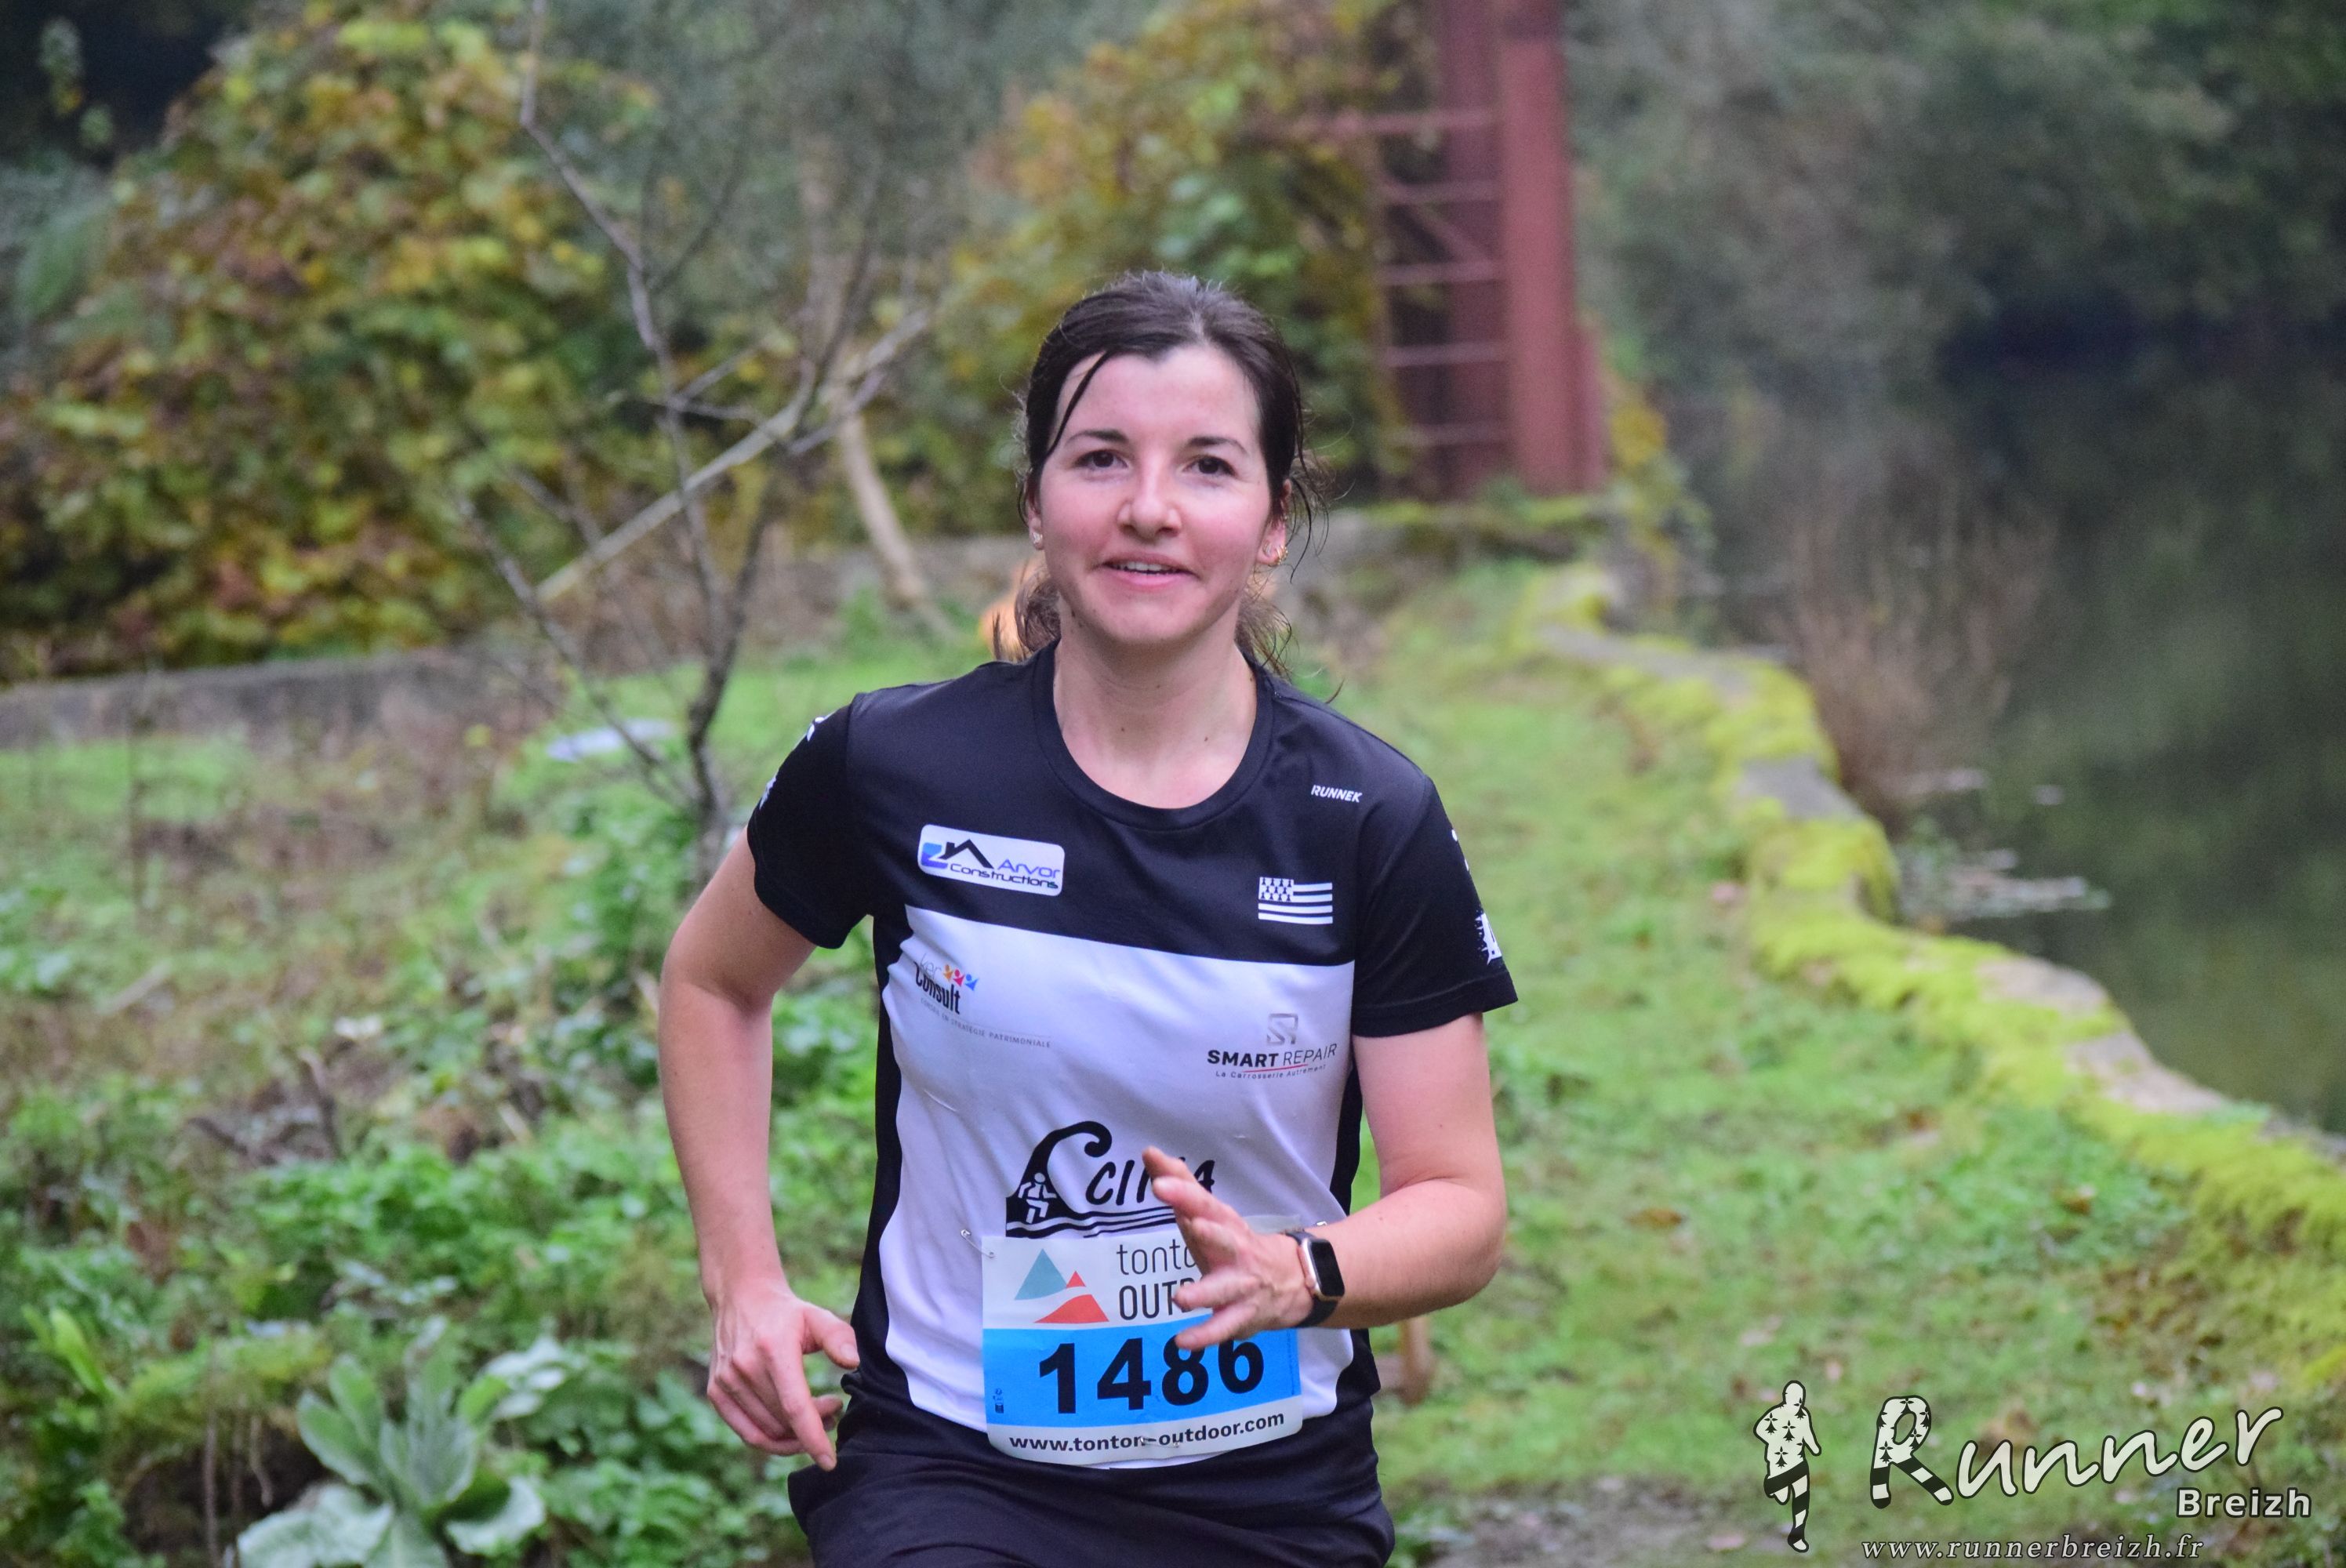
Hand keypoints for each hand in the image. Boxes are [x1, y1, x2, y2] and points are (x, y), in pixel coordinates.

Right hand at [705, 1275, 859, 1465]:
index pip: (794, 1407)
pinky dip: (770, 1440)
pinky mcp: (715, 1391)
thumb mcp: (816, 1316)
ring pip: (766, 1431)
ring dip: (794, 1435)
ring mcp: (725, 1381)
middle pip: (784, 1421)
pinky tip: (790, 1430)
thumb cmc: (786, 1312)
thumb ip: (838, 1337)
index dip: (813, 1438)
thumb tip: (853, 1362)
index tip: (830, 1461)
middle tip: (833, 1410)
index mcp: (772, 1350)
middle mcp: (744, 1368)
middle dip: (813, 1427)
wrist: (740, 1298)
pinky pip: (746, 1432)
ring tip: (816, 1415)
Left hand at [1143, 1146, 1319, 1350]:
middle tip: (1190, 1224)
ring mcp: (1241, 1285)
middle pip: (1222, 1237)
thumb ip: (1181, 1186)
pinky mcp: (1242, 1316)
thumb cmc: (1236, 1244)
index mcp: (1225, 1224)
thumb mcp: (1210, 1215)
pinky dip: (1204, 1336)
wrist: (1295, 1281)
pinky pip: (1223, 1328)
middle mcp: (1236, 1251)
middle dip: (1207, 1231)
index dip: (1184, 1193)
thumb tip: (1149, 1153)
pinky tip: (1182, 1342)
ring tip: (1180, 1298)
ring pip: (1224, 1289)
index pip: (1204, 1203)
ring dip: (1203, 1293)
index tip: (1160, 1182)